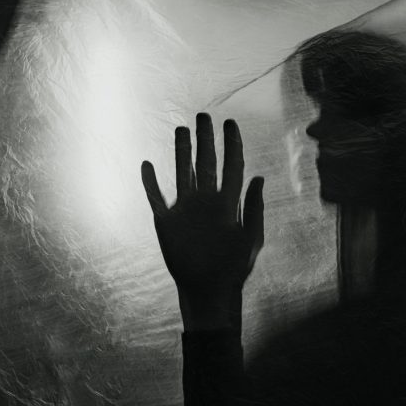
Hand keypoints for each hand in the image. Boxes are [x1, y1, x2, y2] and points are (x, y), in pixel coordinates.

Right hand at [141, 114, 263, 331]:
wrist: (209, 290)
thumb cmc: (234, 267)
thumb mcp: (251, 238)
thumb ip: (254, 208)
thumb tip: (259, 177)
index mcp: (227, 203)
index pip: (231, 166)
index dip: (232, 144)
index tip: (230, 123)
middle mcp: (206, 201)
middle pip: (206, 162)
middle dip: (206, 139)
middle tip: (204, 115)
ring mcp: (185, 209)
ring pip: (182, 172)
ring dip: (180, 151)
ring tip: (180, 129)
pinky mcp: (166, 222)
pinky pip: (155, 197)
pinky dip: (150, 182)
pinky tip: (146, 165)